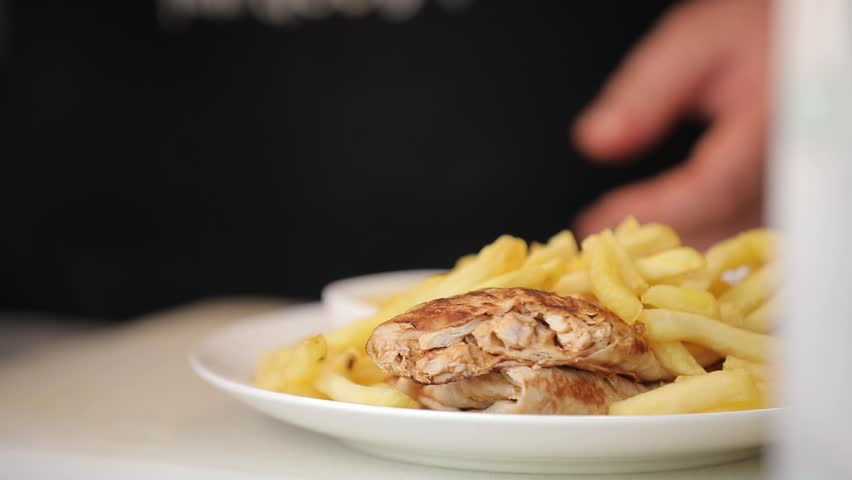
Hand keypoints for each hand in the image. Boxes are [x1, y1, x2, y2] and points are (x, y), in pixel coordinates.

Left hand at [573, 0, 768, 247]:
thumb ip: (645, 93)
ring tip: (625, 241)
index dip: (654, 211)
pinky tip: (668, 233)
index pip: (712, 188)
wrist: (797, 36)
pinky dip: (705, 236)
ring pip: (736, 237)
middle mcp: (789, 163)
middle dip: (659, 240)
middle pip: (725, 227)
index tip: (601, 219)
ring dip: (681, 246)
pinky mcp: (785, 188)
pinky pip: (747, 229)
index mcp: (769, 124)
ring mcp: (790, 181)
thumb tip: (596, 141)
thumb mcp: (695, 44)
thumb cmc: (755, 31)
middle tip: (603, 237)